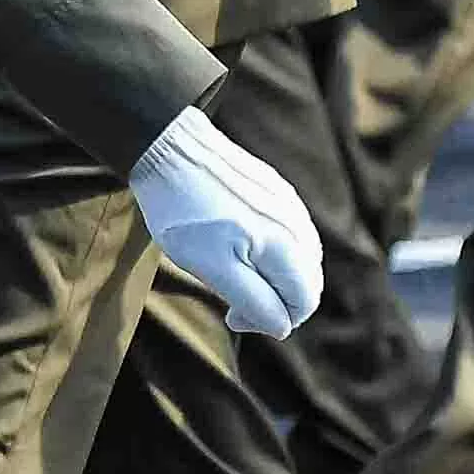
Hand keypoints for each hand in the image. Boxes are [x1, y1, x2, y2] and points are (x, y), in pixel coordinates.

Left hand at [130, 103, 323, 336]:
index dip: (274, 321)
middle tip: (234, 301)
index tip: (234, 315)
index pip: (304, 301)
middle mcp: (296, 223)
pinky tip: (239, 246)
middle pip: (307, 281)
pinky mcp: (275, 188)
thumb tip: (282, 326)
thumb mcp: (213, 267)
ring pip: (299, 258)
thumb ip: (255, 301)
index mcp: (286, 245)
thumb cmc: (184, 211)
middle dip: (276, 301)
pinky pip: (288, 232)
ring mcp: (288, 202)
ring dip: (274, 276)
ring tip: (233, 272)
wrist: (166, 147)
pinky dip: (272, 251)